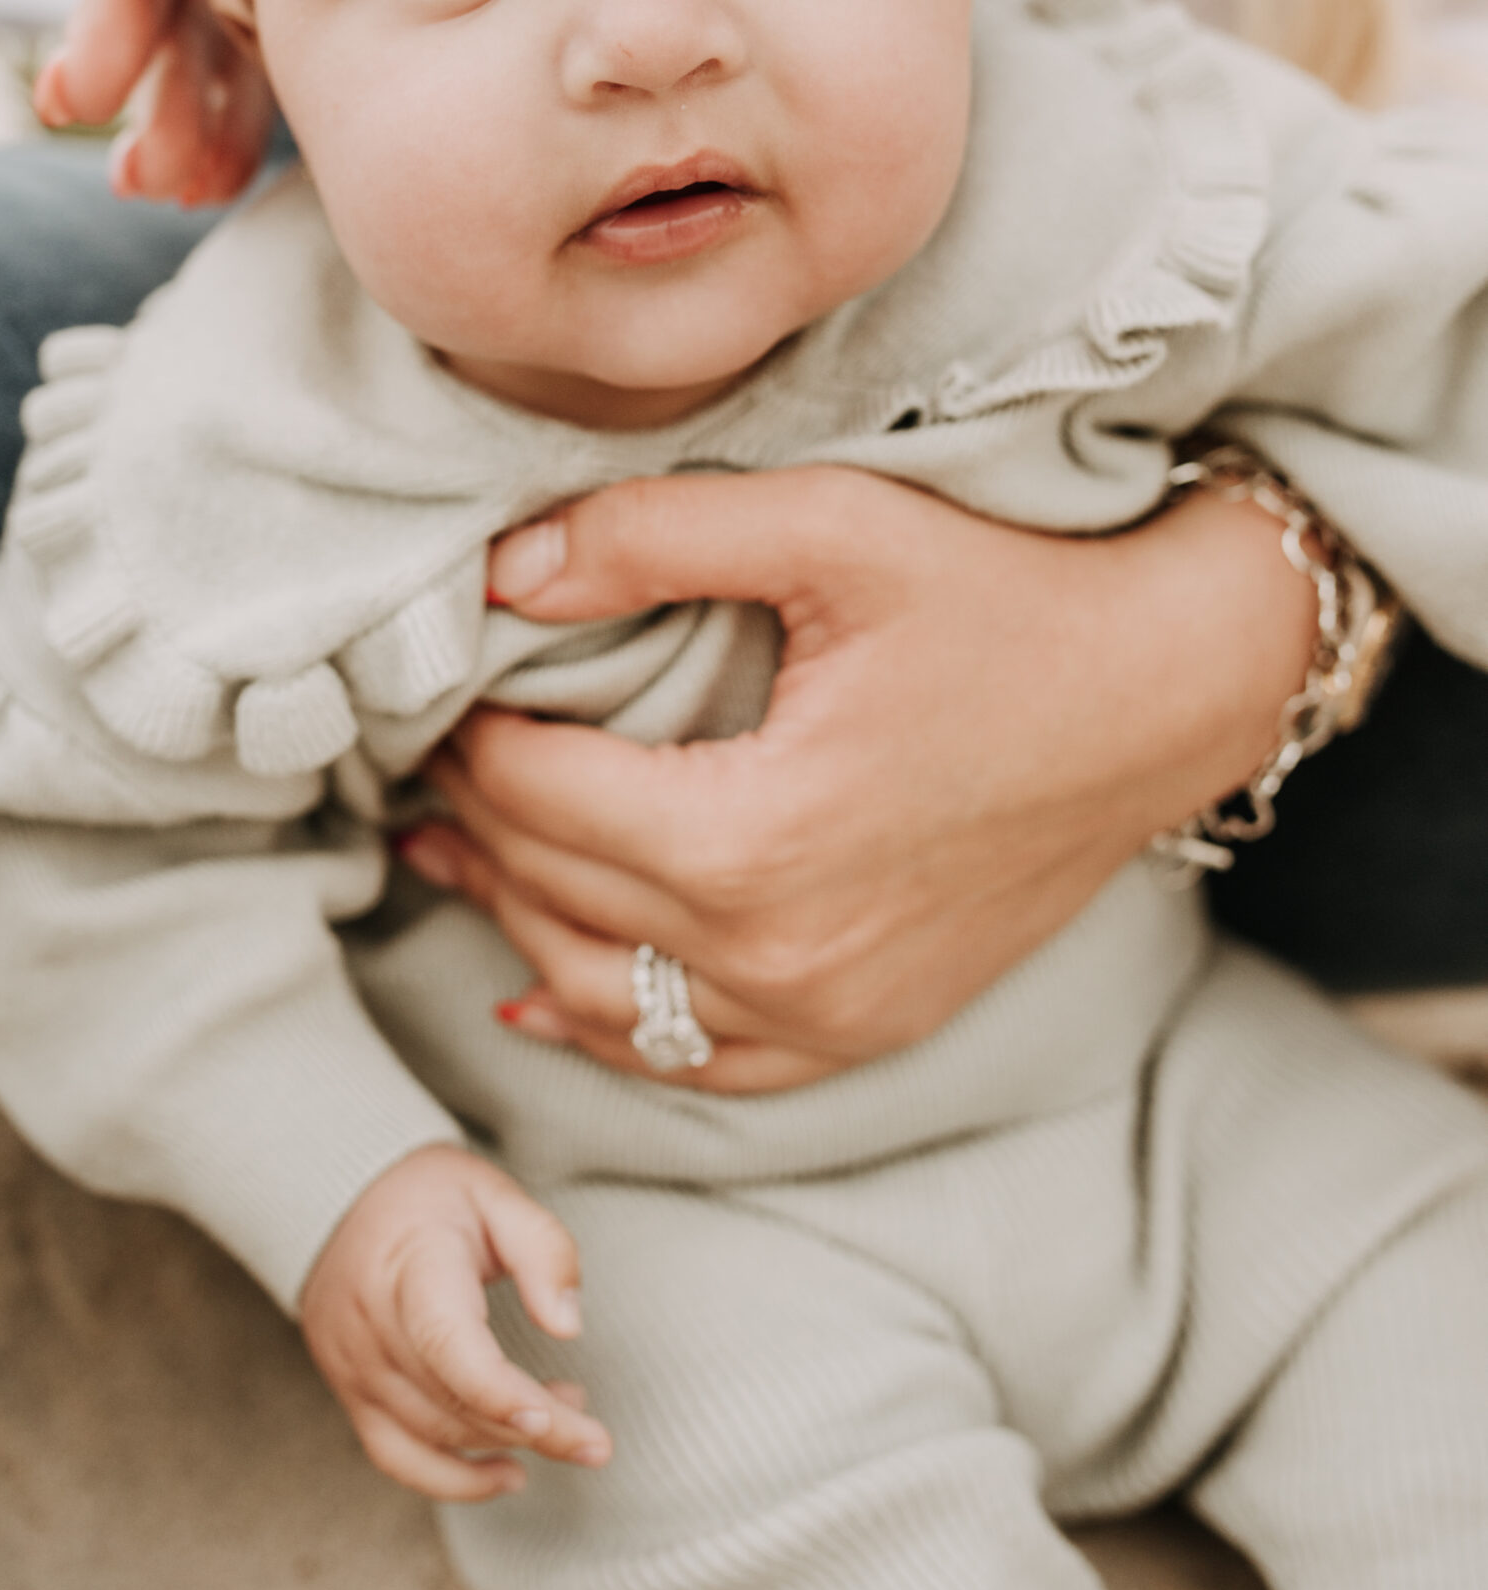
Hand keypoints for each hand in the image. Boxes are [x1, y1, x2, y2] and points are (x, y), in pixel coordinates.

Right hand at [300, 1145, 612, 1501]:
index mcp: (410, 1266)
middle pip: (453, 1399)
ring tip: (562, 1417)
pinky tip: (508, 1474)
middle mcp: (371, 1323)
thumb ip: (542, 1250)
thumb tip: (569, 1326)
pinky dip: (453, 1480)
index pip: (447, 1343)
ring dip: (505, 1442)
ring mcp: (352, 1365)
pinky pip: (397, 1457)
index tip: (559, 1418)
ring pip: (433, 1433)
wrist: (340, 1200)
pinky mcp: (349, 1392)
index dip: (499, 1392)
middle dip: (535, 1429)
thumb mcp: (496, 1194)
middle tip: (595, 1438)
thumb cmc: (432, 1196)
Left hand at [403, 468, 1317, 1092]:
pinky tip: (547, 989)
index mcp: (753, 835)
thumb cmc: (1005, 595)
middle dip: (476, 824)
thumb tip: (498, 571)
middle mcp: (780, 953)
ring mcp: (827, 1011)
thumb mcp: (832, 526)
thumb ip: (651, 537)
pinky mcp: (868, 1028)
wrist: (1164, 693)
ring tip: (451, 855)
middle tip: (424, 762)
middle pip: (556, 896)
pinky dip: (610, 1027)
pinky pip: (699, 1062)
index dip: (470, 742)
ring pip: (604, 998)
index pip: (541, 797)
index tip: (441, 692)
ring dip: (515, 923)